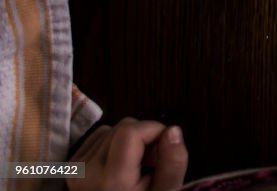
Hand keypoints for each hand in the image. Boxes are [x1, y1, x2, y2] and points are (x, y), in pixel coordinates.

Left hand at [69, 118, 187, 190]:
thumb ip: (173, 163)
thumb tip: (172, 130)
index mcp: (111, 180)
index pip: (131, 131)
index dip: (154, 130)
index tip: (163, 149)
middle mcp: (87, 171)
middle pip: (123, 127)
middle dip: (144, 136)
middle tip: (151, 162)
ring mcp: (75, 168)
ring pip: (111, 129)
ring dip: (129, 140)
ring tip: (134, 165)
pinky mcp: (71, 165)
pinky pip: (98, 137)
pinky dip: (114, 143)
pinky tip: (119, 164)